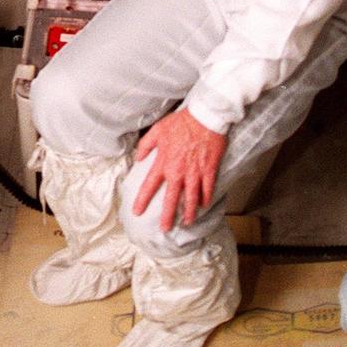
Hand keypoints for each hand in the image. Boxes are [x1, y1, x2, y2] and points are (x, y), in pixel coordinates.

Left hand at [132, 108, 227, 231]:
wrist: (204, 117)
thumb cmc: (181, 122)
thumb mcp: (157, 130)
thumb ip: (146, 145)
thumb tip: (138, 158)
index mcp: (163, 162)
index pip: (149, 185)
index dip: (142, 200)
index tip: (137, 212)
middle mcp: (178, 171)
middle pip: (171, 199)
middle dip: (167, 216)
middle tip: (164, 229)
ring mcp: (195, 173)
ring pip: (191, 198)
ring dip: (188, 212)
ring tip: (186, 222)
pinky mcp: (209, 170)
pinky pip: (207, 189)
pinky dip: (205, 199)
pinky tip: (203, 206)